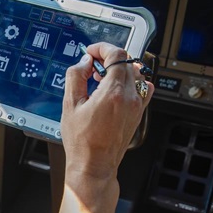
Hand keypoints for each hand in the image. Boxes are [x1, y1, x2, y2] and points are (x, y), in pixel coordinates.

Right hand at [60, 42, 153, 182]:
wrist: (94, 164)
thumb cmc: (82, 141)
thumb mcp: (70, 105)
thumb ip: (75, 77)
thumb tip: (83, 62)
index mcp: (113, 93)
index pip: (117, 54)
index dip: (102, 48)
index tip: (91, 52)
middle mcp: (130, 97)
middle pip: (126, 62)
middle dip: (108, 58)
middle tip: (92, 66)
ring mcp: (137, 105)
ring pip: (135, 73)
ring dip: (119, 69)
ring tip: (101, 79)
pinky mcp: (138, 113)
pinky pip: (143, 88)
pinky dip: (130, 82)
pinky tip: (115, 90)